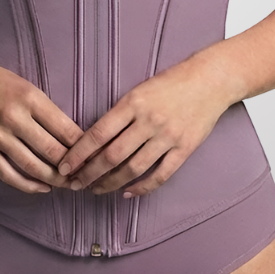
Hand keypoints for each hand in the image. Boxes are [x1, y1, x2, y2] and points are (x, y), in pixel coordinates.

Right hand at [0, 52, 81, 193]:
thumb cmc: (0, 83)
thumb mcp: (29, 88)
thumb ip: (49, 112)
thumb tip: (76, 139)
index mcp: (30, 98)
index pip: (65, 129)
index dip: (83, 147)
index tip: (95, 156)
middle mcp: (13, 117)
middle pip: (52, 151)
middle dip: (73, 168)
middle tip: (86, 176)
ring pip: (33, 167)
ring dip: (54, 180)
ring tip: (68, 184)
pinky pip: (9, 175)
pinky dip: (29, 185)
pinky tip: (42, 187)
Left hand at [57, 54, 232, 197]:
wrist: (210, 80)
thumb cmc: (171, 82)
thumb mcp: (139, 90)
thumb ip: (120, 113)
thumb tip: (93, 140)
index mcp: (133, 102)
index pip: (98, 133)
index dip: (78, 153)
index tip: (64, 166)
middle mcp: (149, 121)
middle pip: (112, 155)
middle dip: (89, 173)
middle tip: (74, 184)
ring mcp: (167, 136)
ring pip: (133, 168)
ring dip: (111, 183)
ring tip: (96, 190)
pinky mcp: (184, 149)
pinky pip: (160, 175)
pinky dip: (142, 187)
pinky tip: (127, 193)